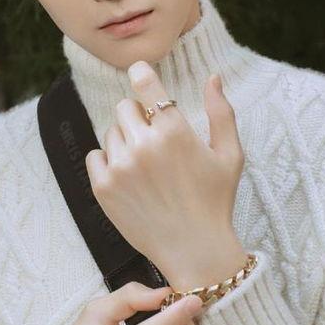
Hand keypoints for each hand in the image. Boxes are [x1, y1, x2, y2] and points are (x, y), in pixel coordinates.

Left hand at [85, 61, 245, 284]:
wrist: (194, 251)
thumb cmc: (216, 201)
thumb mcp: (230, 155)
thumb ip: (221, 112)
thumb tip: (213, 76)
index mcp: (174, 131)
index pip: (144, 83)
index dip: (141, 74)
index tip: (139, 73)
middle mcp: (144, 145)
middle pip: (124, 107)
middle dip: (138, 117)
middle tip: (154, 140)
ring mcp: (120, 167)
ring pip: (110, 132)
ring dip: (125, 141)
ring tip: (145, 166)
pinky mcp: (103, 188)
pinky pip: (94, 156)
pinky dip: (107, 161)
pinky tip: (128, 177)